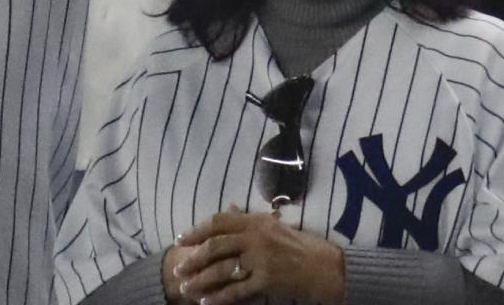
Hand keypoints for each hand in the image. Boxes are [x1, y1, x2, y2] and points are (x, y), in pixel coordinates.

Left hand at [170, 211, 346, 304]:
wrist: (326, 268)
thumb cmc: (301, 247)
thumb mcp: (275, 227)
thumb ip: (250, 219)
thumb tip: (229, 208)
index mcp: (258, 221)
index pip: (220, 222)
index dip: (197, 230)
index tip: (181, 239)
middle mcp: (257, 237)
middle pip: (215, 247)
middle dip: (193, 259)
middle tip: (178, 270)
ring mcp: (261, 259)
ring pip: (221, 270)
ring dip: (200, 281)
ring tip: (185, 289)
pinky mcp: (267, 280)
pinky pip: (236, 290)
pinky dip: (218, 297)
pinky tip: (205, 302)